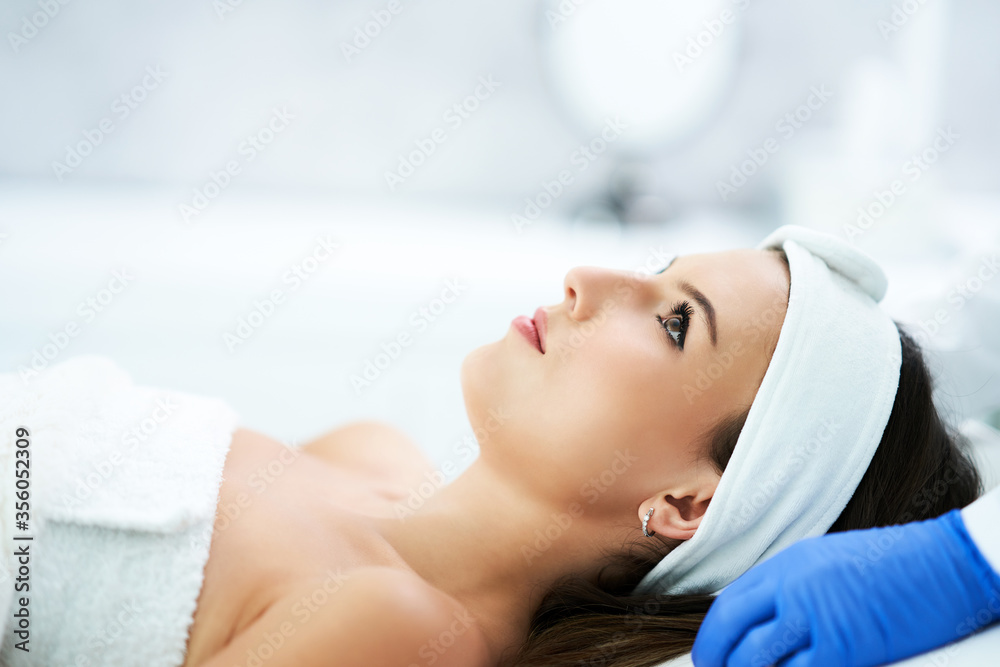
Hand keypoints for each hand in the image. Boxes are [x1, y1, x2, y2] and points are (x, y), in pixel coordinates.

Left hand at [691, 509, 999, 666]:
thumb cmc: (895, 565)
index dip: (713, 635)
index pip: (730, 603)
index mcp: (788, 564)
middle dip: (716, 658)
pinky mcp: (844, 648)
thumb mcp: (828, 562)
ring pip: (756, 658)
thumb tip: (762, 621)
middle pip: (732, 629)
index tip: (710, 654)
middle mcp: (792, 586)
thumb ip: (791, 588)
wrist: (947, 565)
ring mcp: (816, 617)